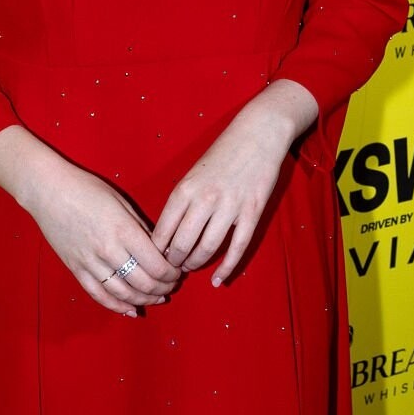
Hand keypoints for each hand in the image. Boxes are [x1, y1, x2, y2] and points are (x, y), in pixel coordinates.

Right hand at [26, 162, 183, 316]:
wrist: (48, 191)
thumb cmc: (86, 189)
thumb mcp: (122, 202)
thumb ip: (141, 228)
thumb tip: (160, 249)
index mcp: (124, 231)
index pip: (156, 264)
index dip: (171, 274)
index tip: (177, 272)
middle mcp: (108, 250)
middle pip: (143, 282)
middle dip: (162, 288)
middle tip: (171, 286)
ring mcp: (90, 262)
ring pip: (123, 293)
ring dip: (144, 300)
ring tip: (156, 299)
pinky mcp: (76, 269)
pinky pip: (99, 295)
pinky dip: (117, 306)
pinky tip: (131, 310)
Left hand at [150, 96, 298, 287]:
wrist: (258, 133)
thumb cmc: (222, 153)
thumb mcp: (193, 174)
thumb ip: (181, 202)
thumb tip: (168, 233)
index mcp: (185, 189)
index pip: (163, 230)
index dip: (157, 251)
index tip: (155, 259)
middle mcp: (205, 199)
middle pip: (183, 244)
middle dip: (175, 262)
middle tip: (173, 268)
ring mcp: (230, 207)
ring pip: (207, 248)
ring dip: (196, 263)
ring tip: (191, 267)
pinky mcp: (252, 212)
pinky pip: (237, 248)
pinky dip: (227, 268)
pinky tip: (219, 280)